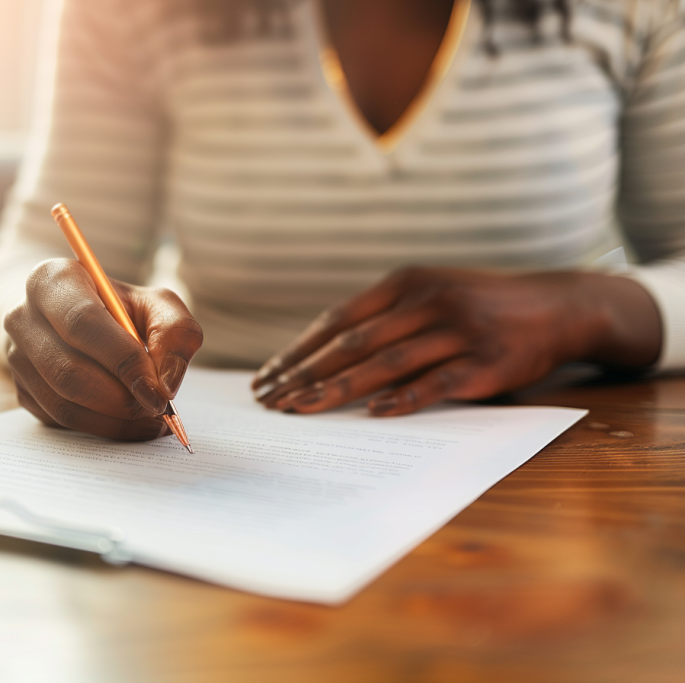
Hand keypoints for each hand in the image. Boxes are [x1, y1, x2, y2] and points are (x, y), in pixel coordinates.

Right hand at [4, 258, 203, 438]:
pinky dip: (101, 428)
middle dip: (121, 399)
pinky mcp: (21, 390)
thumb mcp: (157, 305)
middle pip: (69, 372)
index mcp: (53, 281)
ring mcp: (15, 357)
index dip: (123, 361)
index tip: (158, 392)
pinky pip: (60, 421)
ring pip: (64, 404)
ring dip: (114, 420)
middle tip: (157, 408)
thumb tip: (166, 383)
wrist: (78, 321)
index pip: (83, 323)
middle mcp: (22, 317)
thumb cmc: (122, 310)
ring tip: (150, 418)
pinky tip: (128, 421)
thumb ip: (176, 333)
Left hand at [252, 267, 660, 415]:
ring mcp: (457, 330)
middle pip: (352, 343)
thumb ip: (382, 319)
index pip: (337, 321)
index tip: (267, 377)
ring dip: (338, 389)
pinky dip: (405, 399)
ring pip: (386, 363)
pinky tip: (375, 414)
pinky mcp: (486, 361)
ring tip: (302, 409)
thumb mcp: (427, 294)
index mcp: (404, 282)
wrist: (556, 306)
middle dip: (304, 375)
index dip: (298, 351)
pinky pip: (438, 382)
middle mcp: (426, 301)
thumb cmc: (476, 306)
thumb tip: (320, 358)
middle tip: (270, 401)